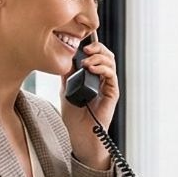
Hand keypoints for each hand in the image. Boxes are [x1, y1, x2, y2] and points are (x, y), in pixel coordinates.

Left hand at [63, 39, 119, 164]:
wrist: (80, 134)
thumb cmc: (74, 116)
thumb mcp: (65, 89)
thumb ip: (67, 74)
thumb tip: (65, 57)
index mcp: (92, 76)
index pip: (95, 55)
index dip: (91, 46)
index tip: (81, 42)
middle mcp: (102, 79)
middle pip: (105, 55)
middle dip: (97, 47)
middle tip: (85, 49)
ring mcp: (108, 85)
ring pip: (110, 62)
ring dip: (98, 57)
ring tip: (86, 61)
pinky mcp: (112, 93)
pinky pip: (111, 75)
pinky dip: (102, 68)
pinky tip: (91, 69)